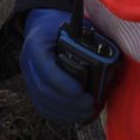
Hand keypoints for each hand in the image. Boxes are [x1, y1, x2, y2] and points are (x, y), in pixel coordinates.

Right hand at [20, 8, 97, 122]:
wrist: (42, 24)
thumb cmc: (63, 24)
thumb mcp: (75, 25)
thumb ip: (89, 40)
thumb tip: (111, 61)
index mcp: (37, 44)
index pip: (46, 68)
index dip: (62, 82)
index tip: (81, 91)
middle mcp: (28, 62)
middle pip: (43, 89)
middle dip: (68, 101)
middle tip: (90, 104)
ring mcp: (28, 76)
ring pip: (42, 101)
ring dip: (66, 111)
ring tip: (87, 112)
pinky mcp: (32, 87)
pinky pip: (42, 106)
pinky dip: (60, 114)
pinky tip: (76, 116)